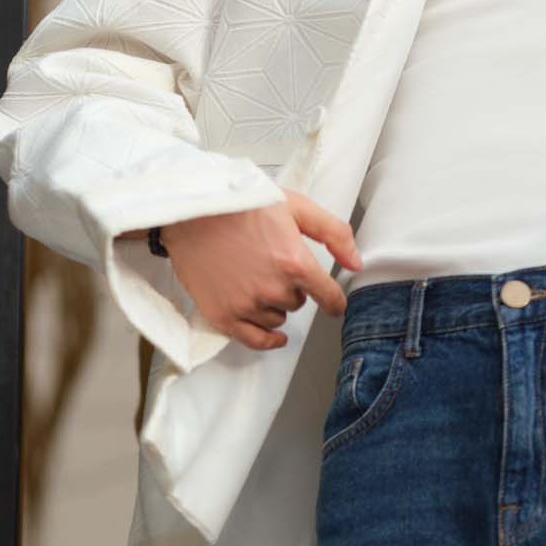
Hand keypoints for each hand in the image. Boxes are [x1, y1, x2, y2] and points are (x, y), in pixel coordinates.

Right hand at [158, 191, 361, 347]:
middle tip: (272, 264)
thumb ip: (333, 233)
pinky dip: (268, 340)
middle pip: (298, 304)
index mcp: (294, 262)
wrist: (190, 210)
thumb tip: (355, 263)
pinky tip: (274, 336)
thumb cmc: (241, 204)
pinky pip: (255, 341)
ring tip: (256, 278)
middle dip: (292, 288)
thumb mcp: (295, 206)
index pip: (328, 296)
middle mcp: (273, 289)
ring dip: (275, 305)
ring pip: (277, 318)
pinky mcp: (223, 315)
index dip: (334, 301)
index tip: (334, 304)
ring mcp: (246, 305)